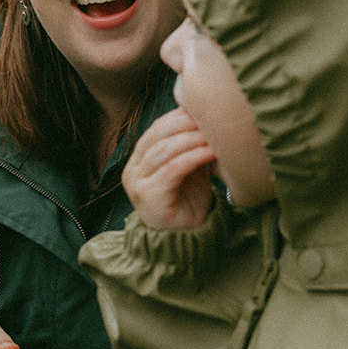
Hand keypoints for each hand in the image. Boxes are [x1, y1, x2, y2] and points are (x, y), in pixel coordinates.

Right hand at [123, 107, 216, 229]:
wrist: (186, 239)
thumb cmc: (188, 202)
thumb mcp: (190, 167)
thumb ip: (191, 145)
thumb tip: (206, 115)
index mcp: (139, 159)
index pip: (157, 128)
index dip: (180, 116)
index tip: (205, 110)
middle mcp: (132, 169)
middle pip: (158, 135)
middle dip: (187, 124)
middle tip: (212, 118)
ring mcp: (137, 183)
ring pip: (164, 150)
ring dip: (193, 139)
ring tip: (215, 134)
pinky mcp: (148, 196)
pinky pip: (172, 169)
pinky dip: (193, 157)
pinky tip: (211, 152)